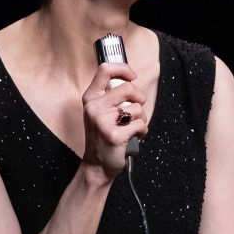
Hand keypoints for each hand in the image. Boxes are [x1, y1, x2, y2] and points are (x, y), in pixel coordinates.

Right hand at [80, 62, 147, 179]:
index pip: (105, 70)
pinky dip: (142, 131)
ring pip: (138, 109)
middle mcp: (94, 107)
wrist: (98, 164)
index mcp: (90, 98)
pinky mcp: (114, 135)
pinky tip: (133, 136)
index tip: (132, 76)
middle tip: (137, 109)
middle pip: (128, 88)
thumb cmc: (104, 136)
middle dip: (140, 98)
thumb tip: (131, 79)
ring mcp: (103, 122)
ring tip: (132, 128)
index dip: (123, 69)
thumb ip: (111, 96)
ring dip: (141, 119)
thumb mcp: (100, 112)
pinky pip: (140, 124)